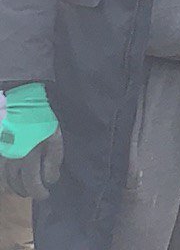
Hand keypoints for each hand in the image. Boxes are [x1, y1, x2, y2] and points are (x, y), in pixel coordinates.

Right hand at [0, 83, 61, 200]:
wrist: (22, 105)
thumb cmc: (41, 121)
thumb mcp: (54, 138)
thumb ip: (53, 160)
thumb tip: (51, 179)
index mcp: (28, 158)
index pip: (32, 185)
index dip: (40, 193)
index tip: (46, 194)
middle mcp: (11, 162)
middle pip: (16, 186)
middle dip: (27, 191)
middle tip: (35, 190)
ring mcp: (1, 158)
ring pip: (4, 183)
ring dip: (14, 188)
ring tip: (23, 187)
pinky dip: (4, 181)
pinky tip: (11, 179)